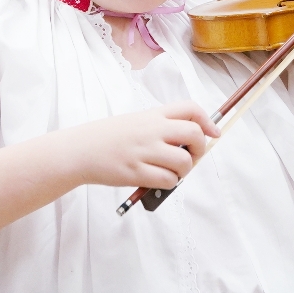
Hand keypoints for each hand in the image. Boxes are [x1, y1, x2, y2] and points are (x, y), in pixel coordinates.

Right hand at [54, 102, 219, 189]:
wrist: (81, 151)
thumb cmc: (108, 138)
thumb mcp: (135, 122)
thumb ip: (160, 127)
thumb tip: (189, 143)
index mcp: (152, 115)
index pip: (190, 109)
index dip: (207, 121)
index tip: (213, 133)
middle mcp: (151, 130)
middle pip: (194, 134)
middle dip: (199, 149)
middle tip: (190, 157)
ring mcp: (144, 151)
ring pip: (184, 162)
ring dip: (183, 170)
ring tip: (171, 172)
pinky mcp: (137, 172)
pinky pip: (169, 181)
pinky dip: (169, 184)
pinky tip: (157, 181)